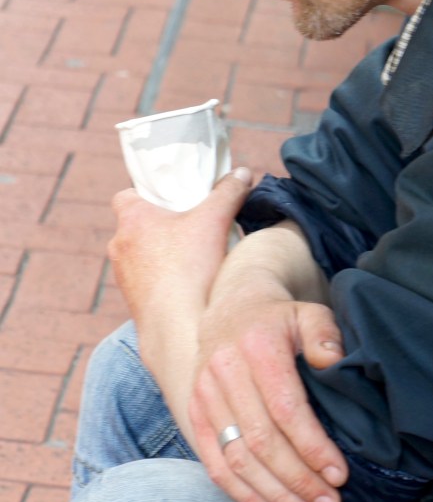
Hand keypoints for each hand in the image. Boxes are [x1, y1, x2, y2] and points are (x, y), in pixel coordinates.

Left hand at [108, 168, 252, 331]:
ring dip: (161, 256)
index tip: (169, 199)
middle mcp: (120, 247)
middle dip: (161, 226)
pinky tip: (189, 287)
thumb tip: (242, 173)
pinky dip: (163, 282)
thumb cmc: (191, 269)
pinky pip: (146, 283)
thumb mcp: (216, 220)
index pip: (126, 195)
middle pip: (136, 226)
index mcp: (132, 220)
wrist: (180, 328)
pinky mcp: (133, 304)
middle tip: (191, 227)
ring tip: (193, 260)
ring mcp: (124, 278)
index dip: (145, 194)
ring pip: (141, 257)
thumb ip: (229, 192)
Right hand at [190, 297, 349, 501]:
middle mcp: (224, 373)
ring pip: (237, 460)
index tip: (339, 474)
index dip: (312, 447)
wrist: (231, 309)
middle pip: (261, 441)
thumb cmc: (281, 319)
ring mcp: (205, 396)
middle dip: (298, 481)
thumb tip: (332, 363)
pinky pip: (216, 465)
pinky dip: (245, 496)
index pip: (285, 409)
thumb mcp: (310, 313)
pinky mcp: (195, 415)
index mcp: (257, 348)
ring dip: (274, 497)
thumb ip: (325, 336)